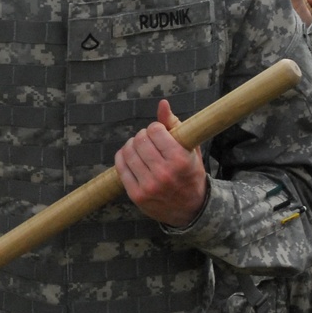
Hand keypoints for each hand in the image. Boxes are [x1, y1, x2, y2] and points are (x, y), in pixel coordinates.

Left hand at [114, 99, 207, 227]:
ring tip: (139, 148)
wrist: (191, 209)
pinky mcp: (137, 195)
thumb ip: (175, 125)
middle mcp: (164, 173)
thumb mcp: (190, 149)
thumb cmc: (190, 173)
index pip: (154, 130)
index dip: (155, 128)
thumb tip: (162, 103)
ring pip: (128, 152)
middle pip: (139, 140)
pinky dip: (122, 157)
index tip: (159, 132)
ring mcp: (149, 186)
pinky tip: (130, 157)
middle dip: (143, 136)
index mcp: (180, 160)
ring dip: (132, 145)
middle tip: (148, 140)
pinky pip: (121, 168)